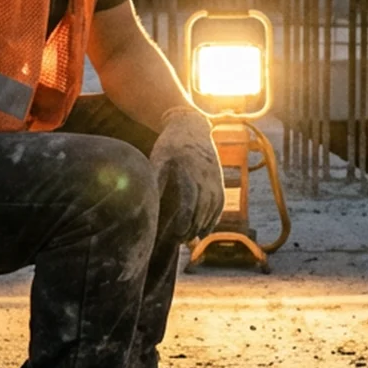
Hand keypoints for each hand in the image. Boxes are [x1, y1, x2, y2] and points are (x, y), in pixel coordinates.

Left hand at [149, 108, 224, 242]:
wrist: (192, 126)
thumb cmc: (170, 144)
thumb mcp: (158, 158)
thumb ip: (156, 179)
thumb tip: (147, 201)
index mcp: (189, 172)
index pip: (190, 202)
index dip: (185, 220)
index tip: (177, 234)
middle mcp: (205, 176)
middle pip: (203, 208)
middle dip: (193, 227)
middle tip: (180, 241)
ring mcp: (215, 178)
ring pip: (213, 208)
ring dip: (204, 225)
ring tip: (191, 239)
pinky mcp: (219, 180)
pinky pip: (220, 203)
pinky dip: (214, 218)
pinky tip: (205, 230)